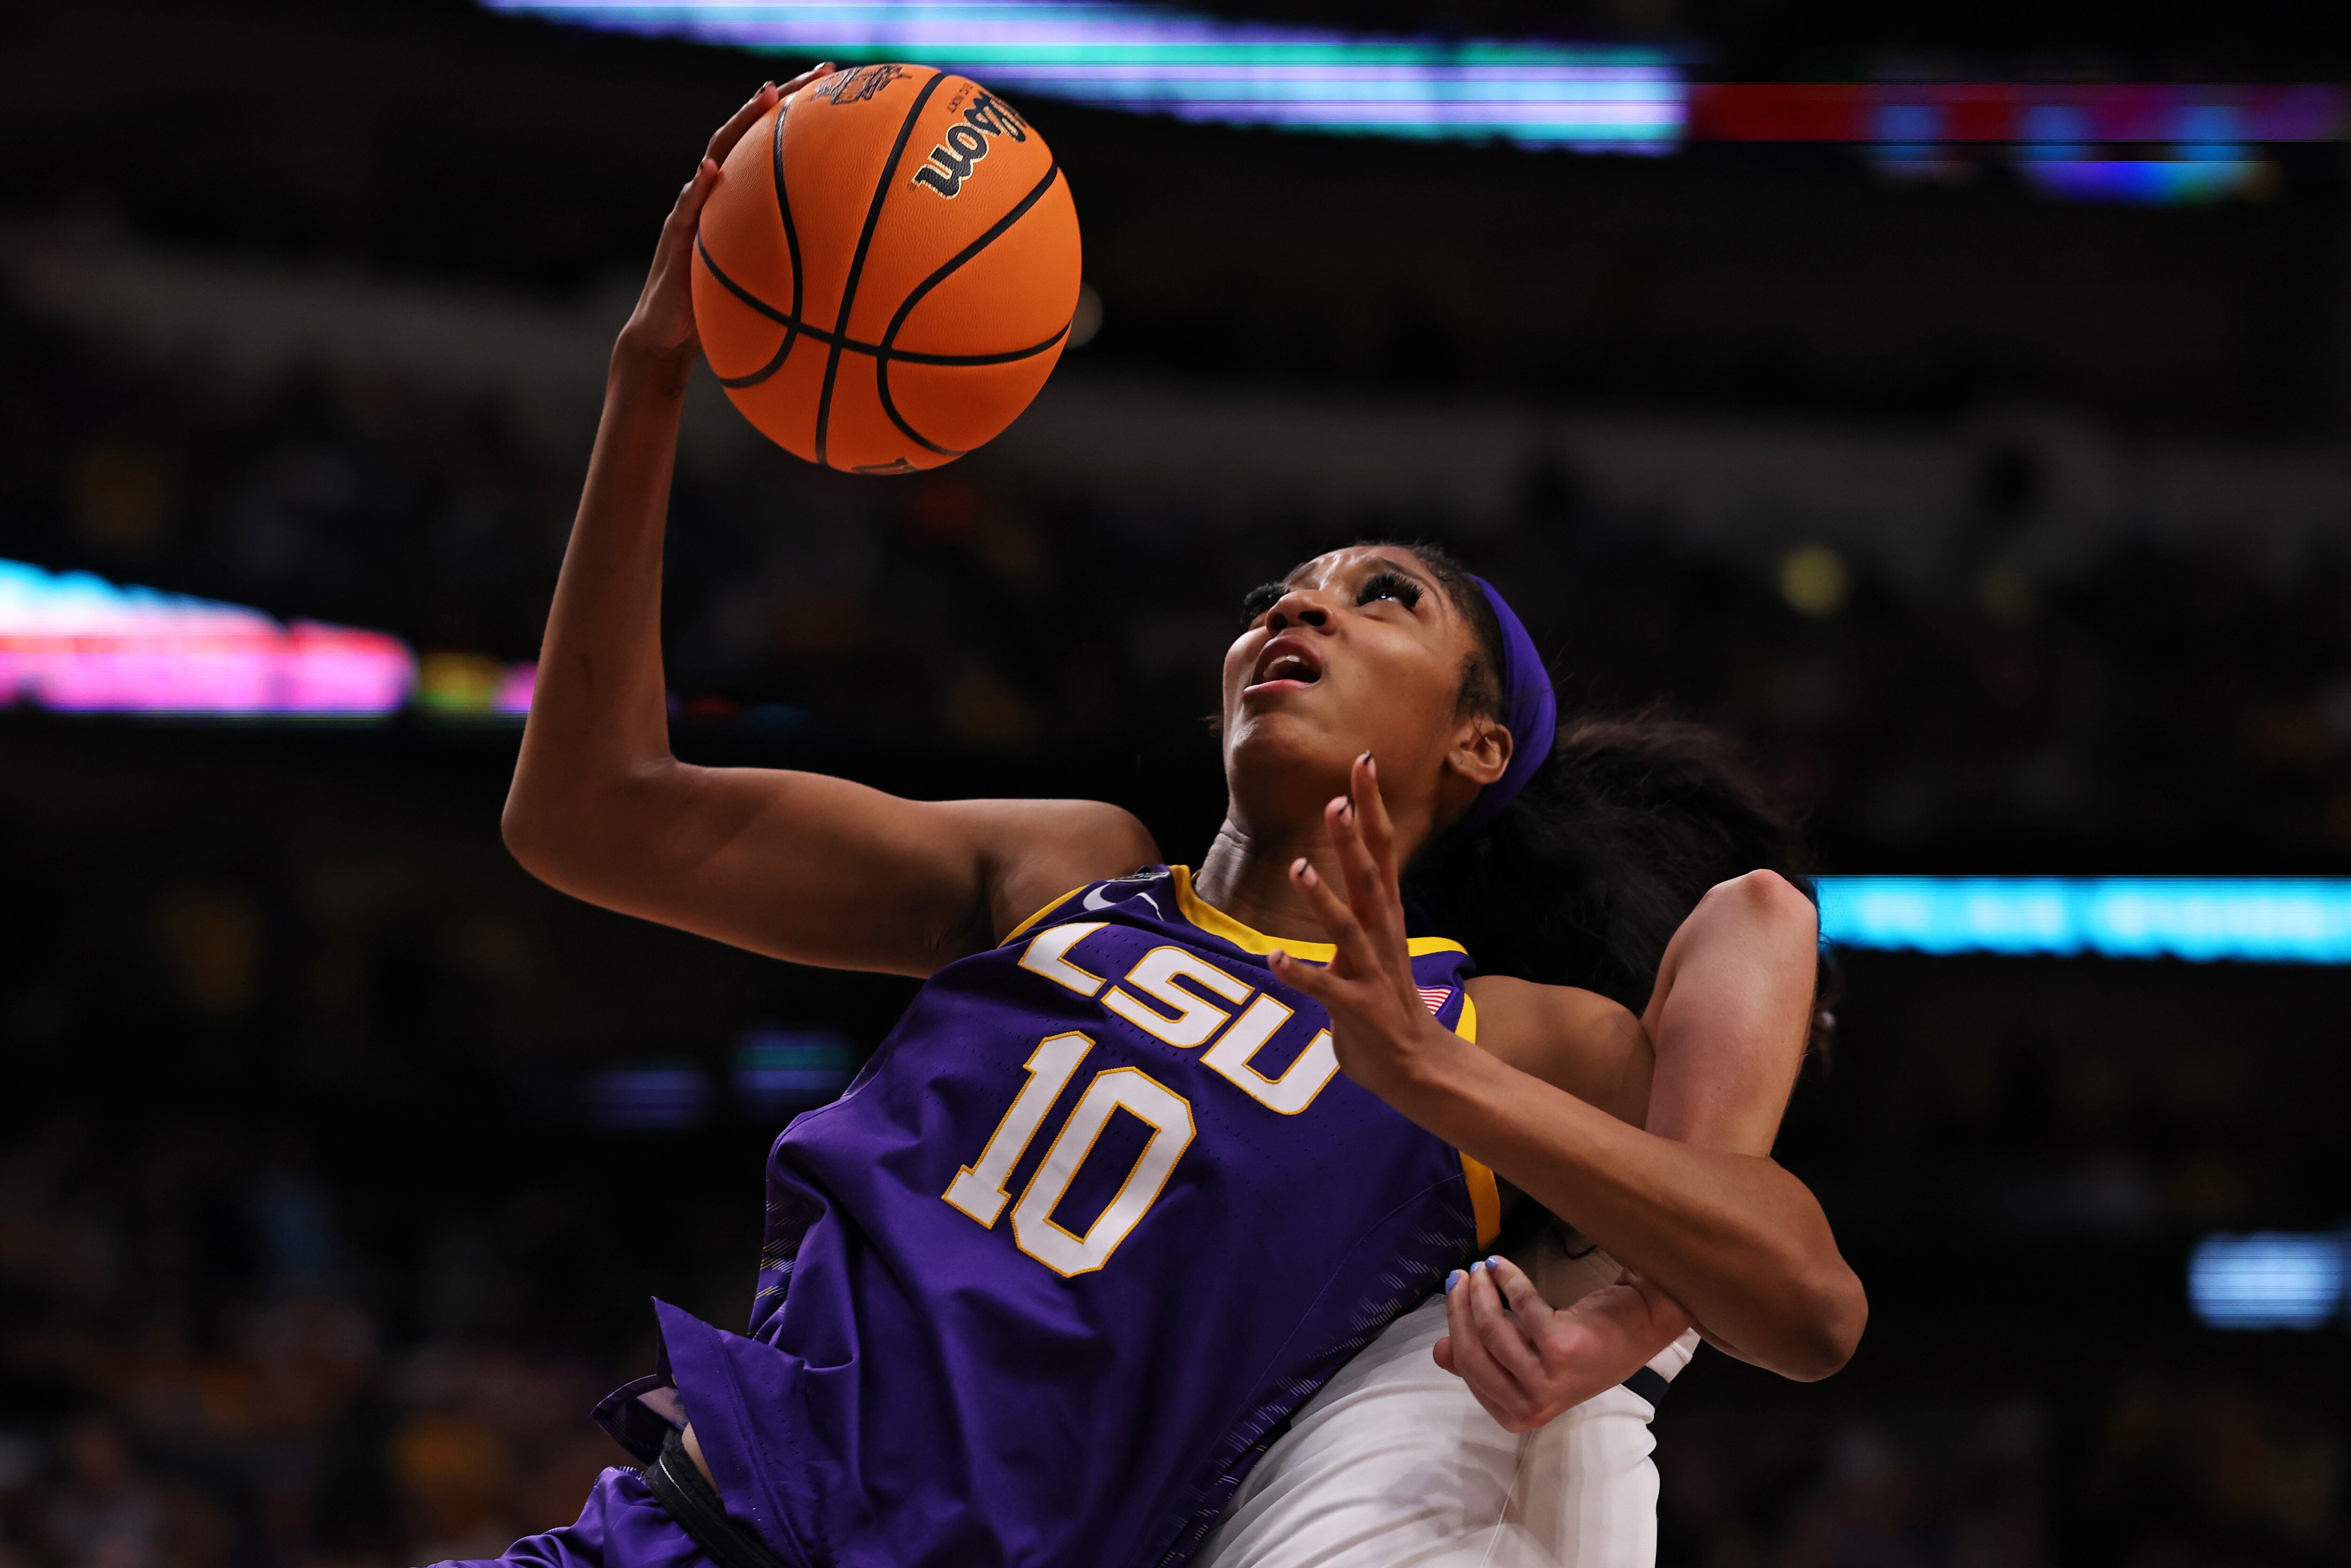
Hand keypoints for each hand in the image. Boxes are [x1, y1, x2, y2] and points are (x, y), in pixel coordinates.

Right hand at [616, 65, 833, 364]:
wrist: (669, 336)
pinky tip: (710, 172)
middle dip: (782, 99)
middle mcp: (717, 194)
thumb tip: (855, 272)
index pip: (771, 146)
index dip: (802, 115)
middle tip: (818, 72)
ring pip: (717, 155)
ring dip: (740, 126)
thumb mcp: (768, 282)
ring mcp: (693, 210)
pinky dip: (697, 189)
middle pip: (749, 134)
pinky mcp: (675, 239)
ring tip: (765, 97)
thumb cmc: (723, 310)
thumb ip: (798, 265)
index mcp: (740, 199)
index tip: (839, 86)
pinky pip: (685, 209)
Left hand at [1268, 752, 1466, 1100]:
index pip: (1380, 851)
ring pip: (1347, 928)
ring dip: (1322, 898)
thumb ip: (1349, 920)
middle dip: (1352, 839)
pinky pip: (1326, 989)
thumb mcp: (1366, 952)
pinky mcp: (1356, 1009)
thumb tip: (1326, 889)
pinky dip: (1300, 974)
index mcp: (1383, 918)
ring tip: (1299, 867)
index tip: (1363, 762)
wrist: (1417, 1068)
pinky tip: (1274, 961)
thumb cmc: (1384, 1007)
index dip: (1371, 807)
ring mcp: (1370, 973)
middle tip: (1338, 798)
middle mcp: (1381, 937)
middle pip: (1370, 878)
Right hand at [1434, 1258, 1667, 1431]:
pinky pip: (1518, 1305)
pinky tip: (1501, 1264)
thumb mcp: (1527, 1364)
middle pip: (1473, 1350)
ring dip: (1482, 1289)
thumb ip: (1484, 1361)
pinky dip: (1507, 1278)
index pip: (1467, 1368)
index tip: (1454, 1293)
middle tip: (1460, 1275)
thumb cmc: (1579, 1350)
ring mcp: (1548, 1380)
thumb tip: (1439, 1352)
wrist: (1637, 1330)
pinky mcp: (1562, 1349)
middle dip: (1460, 1306)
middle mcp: (1531, 1405)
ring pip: (1492, 1327)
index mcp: (1516, 1415)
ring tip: (1482, 1267)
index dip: (1455, 1327)